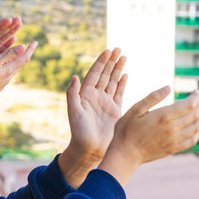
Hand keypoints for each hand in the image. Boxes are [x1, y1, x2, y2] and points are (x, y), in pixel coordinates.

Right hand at [0, 41, 37, 100]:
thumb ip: (8, 55)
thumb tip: (23, 47)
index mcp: (9, 69)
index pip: (24, 58)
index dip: (30, 49)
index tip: (35, 41)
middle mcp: (9, 77)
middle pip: (21, 63)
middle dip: (25, 54)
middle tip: (29, 47)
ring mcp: (4, 82)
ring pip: (14, 69)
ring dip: (17, 60)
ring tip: (18, 55)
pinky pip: (7, 74)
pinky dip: (9, 66)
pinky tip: (5, 67)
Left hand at [58, 48, 127, 187]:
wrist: (90, 149)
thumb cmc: (79, 132)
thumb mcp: (74, 112)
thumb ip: (73, 94)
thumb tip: (75, 76)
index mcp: (85, 95)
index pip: (94, 74)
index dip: (101, 62)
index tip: (108, 51)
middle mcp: (96, 96)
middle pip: (105, 75)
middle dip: (111, 62)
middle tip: (119, 49)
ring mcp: (106, 102)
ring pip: (113, 82)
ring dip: (118, 70)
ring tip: (124, 57)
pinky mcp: (114, 110)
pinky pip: (119, 93)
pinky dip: (122, 84)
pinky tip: (125, 74)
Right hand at [98, 87, 198, 186]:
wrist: (125, 154)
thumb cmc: (127, 130)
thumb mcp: (135, 109)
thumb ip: (152, 97)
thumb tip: (168, 87)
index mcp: (164, 116)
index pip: (189, 104)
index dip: (196, 97)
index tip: (196, 91)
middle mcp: (173, 128)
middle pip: (195, 114)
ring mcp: (174, 140)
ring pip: (196, 127)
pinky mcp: (173, 149)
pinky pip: (192, 140)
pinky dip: (197, 132)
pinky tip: (196, 127)